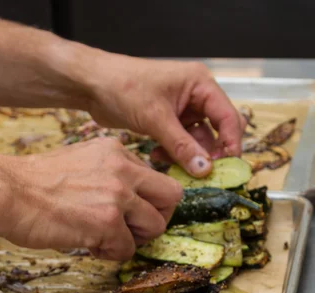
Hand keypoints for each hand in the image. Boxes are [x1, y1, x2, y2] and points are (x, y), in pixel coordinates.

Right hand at [0, 138, 180, 259]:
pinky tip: (89, 245)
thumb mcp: (81, 160)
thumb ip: (109, 173)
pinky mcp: (107, 223)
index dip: (146, 199)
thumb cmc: (34, 182)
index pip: (156, 177)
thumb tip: (127, 198)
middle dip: (156, 217)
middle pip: (172, 196)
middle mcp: (123, 169)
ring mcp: (117, 195)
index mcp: (116, 151)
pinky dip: (111, 253)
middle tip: (134, 229)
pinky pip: (128, 249)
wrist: (7, 192)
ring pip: (156, 225)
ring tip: (107, 238)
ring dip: (134, 238)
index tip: (131, 212)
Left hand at [87, 57, 244, 176]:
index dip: (231, 143)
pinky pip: (180, 143)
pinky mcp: (167, 121)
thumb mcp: (156, 119)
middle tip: (204, 174)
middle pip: (216, 130)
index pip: (227, 116)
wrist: (94, 86)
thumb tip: (205, 169)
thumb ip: (182, 146)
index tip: (228, 167)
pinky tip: (158, 157)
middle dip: (210, 152)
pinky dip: (173, 153)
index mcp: (200, 84)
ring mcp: (182, 109)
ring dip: (187, 156)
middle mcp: (195, 95)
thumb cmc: (124, 87)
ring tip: (172, 166)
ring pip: (196, 140)